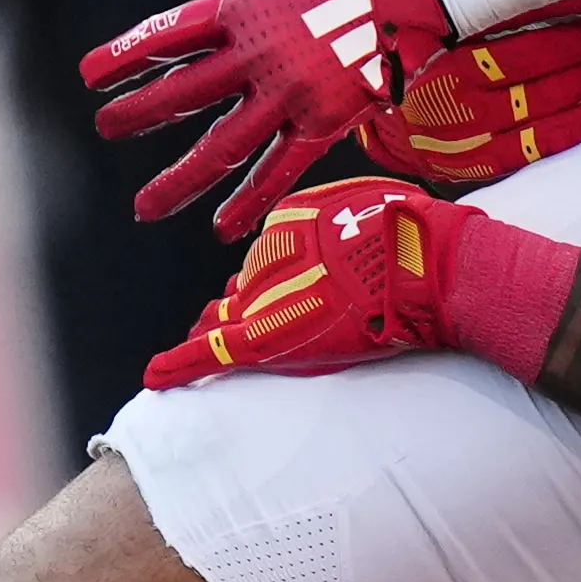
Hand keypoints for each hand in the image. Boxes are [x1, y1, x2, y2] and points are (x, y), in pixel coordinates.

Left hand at [81, 0, 463, 237]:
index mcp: (239, 10)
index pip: (168, 37)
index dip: (126, 57)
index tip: (90, 76)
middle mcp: (257, 56)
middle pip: (185, 94)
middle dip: (140, 113)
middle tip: (106, 129)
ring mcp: (289, 94)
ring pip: (224, 145)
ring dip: (181, 179)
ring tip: (146, 206)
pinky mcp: (322, 123)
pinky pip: (279, 169)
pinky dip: (249, 200)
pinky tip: (222, 227)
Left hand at [145, 178, 580, 389]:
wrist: (424, 265)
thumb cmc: (418, 236)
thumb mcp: (381, 205)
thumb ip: (356, 216)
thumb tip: (363, 222)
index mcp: (293, 217)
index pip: (274, 254)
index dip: (285, 275)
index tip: (302, 286)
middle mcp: (267, 253)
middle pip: (251, 286)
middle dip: (258, 303)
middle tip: (280, 320)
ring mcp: (262, 295)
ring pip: (231, 315)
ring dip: (225, 329)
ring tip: (208, 342)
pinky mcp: (262, 336)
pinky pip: (209, 353)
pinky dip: (179, 365)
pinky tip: (156, 376)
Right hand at [365, 4, 580, 188]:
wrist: (391, 125)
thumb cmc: (418, 64)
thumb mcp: (425, 28)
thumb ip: (469, 7)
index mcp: (447, 70)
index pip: (512, 54)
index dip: (557, 37)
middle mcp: (463, 109)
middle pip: (534, 87)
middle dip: (580, 64)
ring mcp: (476, 142)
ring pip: (544, 118)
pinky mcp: (489, 164)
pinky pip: (542, 147)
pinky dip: (580, 126)